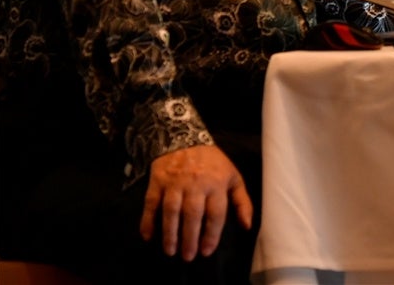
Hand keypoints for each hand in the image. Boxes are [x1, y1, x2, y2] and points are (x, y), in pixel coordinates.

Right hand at [139, 144, 252, 261]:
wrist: (184, 137)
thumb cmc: (213, 163)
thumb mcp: (233, 177)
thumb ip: (241, 201)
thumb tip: (247, 226)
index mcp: (217, 183)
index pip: (215, 213)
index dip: (211, 234)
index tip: (206, 251)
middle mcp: (196, 184)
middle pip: (192, 214)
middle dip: (190, 237)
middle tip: (188, 256)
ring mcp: (175, 182)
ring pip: (171, 210)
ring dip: (169, 233)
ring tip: (170, 251)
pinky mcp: (157, 181)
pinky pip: (151, 203)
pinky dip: (147, 220)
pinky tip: (147, 236)